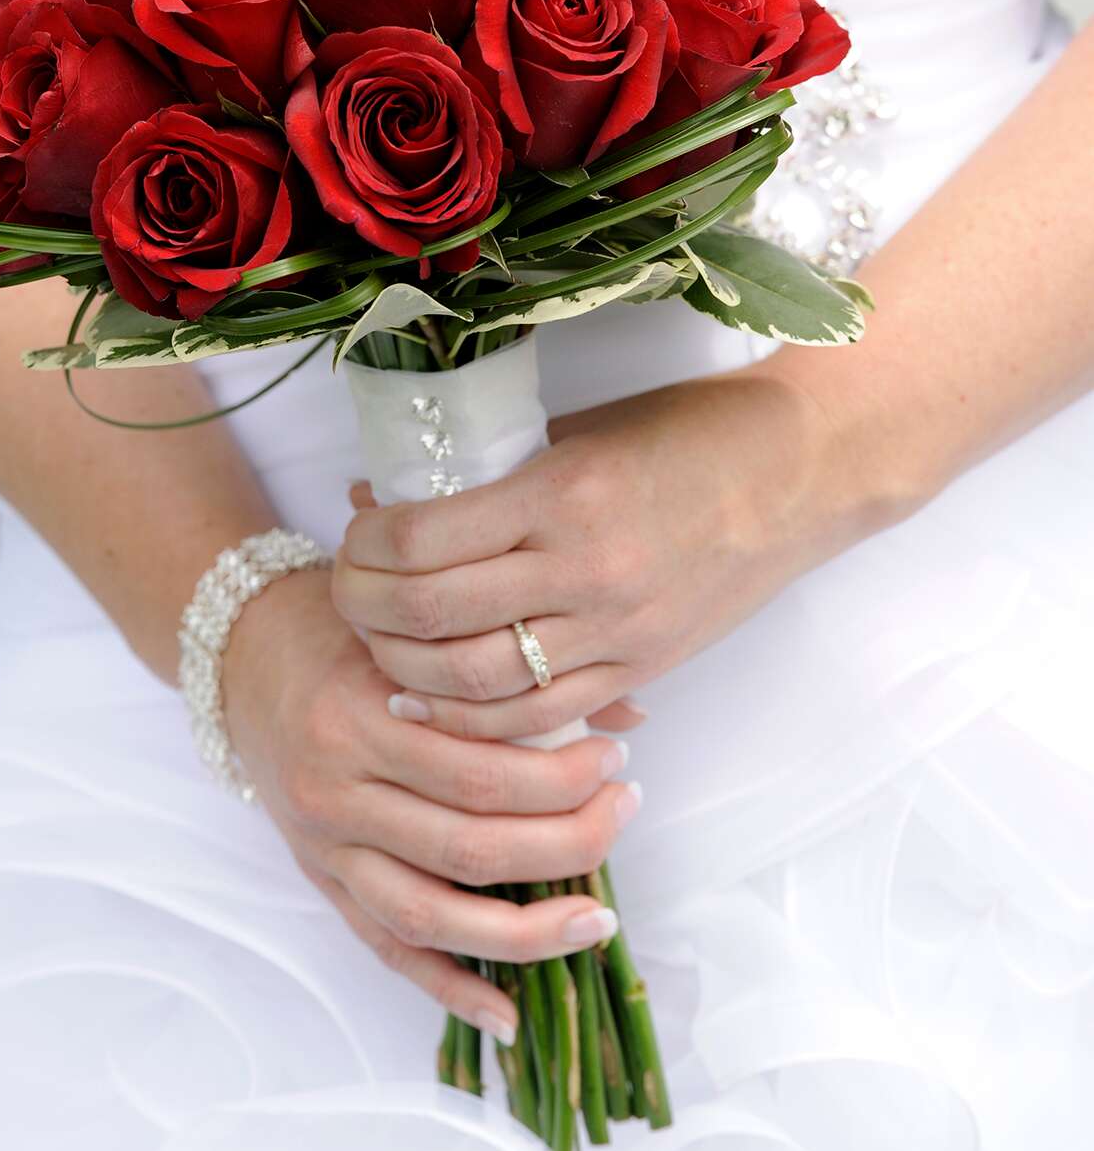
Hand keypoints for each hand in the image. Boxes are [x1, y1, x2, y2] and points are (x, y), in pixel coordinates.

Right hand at [224, 566, 642, 1042]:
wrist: (241, 652)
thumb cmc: (339, 630)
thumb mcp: (416, 632)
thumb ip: (509, 674)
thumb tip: (629, 716)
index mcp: (363, 716)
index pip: (483, 770)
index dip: (564, 776)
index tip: (618, 759)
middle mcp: (338, 789)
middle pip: (471, 845)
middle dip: (567, 842)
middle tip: (625, 810)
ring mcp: (325, 844)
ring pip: (432, 913)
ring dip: (526, 931)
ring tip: (598, 920)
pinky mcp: (320, 879)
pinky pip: (386, 948)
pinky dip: (448, 987)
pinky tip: (510, 1013)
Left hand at [333, 368, 857, 739]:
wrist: (805, 470)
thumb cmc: (691, 431)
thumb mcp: (580, 430)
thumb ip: (484, 470)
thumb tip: (376, 499)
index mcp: (563, 492)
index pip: (421, 541)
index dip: (363, 546)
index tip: (352, 535)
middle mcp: (584, 568)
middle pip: (431, 616)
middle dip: (363, 607)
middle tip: (346, 589)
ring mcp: (616, 628)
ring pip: (473, 683)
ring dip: (405, 667)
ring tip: (380, 643)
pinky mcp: (642, 667)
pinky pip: (537, 717)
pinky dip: (472, 719)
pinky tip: (436, 700)